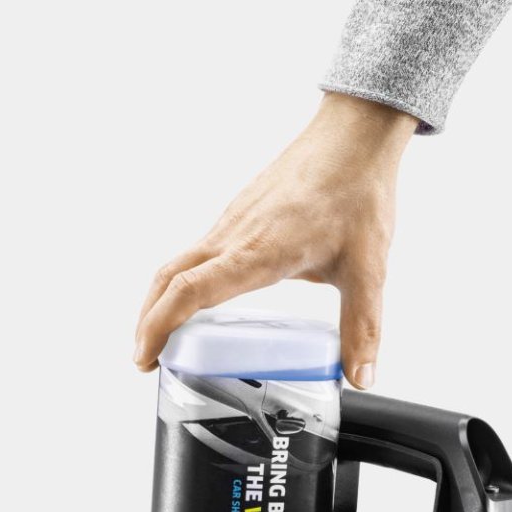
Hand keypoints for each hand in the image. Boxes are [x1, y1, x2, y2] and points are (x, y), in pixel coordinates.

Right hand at [134, 92, 416, 388]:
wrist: (355, 136)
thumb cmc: (358, 193)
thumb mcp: (366, 270)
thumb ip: (362, 328)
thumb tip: (361, 375)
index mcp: (257, 252)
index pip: (189, 291)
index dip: (159, 327)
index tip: (145, 357)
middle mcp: (235, 235)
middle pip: (168, 278)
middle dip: (148, 321)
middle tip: (147, 357)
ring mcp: (233, 221)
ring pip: (180, 262)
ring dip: (164, 299)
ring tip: (169, 336)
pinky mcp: (241, 213)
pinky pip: (201, 250)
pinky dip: (187, 279)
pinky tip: (209, 297)